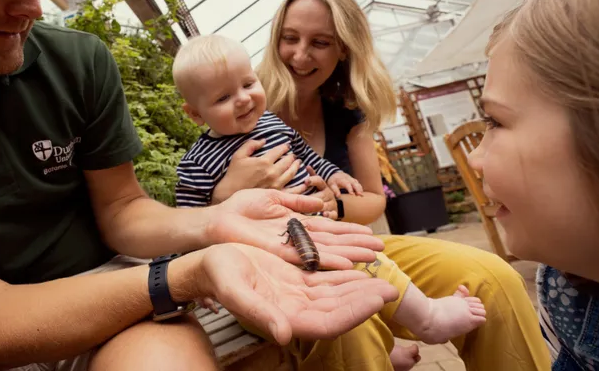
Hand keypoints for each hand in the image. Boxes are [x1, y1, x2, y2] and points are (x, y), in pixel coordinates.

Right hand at [198, 243, 398, 344]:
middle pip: (338, 309)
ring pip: (335, 294)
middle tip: (391, 287)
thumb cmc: (218, 276)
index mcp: (283, 318)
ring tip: (382, 277)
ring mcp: (296, 295)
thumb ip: (259, 314)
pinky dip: (342, 274)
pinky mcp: (294, 279)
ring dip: (358, 287)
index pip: (329, 323)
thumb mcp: (235, 291)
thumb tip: (284, 335)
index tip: (378, 300)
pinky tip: (358, 266)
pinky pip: (324, 279)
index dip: (355, 313)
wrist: (207, 263)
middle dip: (365, 299)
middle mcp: (294, 310)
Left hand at [207, 188, 381, 269]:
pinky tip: (347, 264)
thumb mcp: (271, 197)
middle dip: (357, 246)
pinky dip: (328, 261)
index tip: (371, 235)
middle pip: (333, 244)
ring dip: (350, 256)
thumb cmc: (239, 209)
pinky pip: (309, 258)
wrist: (216, 220)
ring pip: (326, 253)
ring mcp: (290, 248)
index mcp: (296, 226)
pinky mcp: (280, 254)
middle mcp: (297, 240)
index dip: (350, 233)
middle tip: (382, 250)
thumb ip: (295, 201)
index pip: (329, 231)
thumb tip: (317, 202)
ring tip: (372, 259)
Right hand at [218, 140, 299, 192]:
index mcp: (264, 161)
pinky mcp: (276, 194)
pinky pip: (292, 189)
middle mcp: (272, 172)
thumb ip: (251, 144)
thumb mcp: (239, 155)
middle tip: (293, 155)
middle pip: (287, 162)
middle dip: (291, 156)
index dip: (284, 147)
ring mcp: (276, 184)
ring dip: (296, 166)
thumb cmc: (234, 174)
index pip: (279, 151)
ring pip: (291, 173)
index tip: (287, 145)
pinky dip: (299, 185)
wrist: (229, 193)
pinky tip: (302, 181)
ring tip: (298, 163)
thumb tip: (264, 140)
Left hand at [304, 173, 338, 219]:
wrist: (332, 205)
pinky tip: (323, 215)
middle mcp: (329, 194)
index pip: (319, 180)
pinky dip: (328, 215)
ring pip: (324, 205)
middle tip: (300, 200)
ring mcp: (332, 204)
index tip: (305, 181)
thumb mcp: (317, 185)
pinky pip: (332, 214)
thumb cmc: (320, 194)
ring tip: (306, 210)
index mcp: (323, 186)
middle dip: (310, 198)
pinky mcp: (335, 213)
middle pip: (319, 195)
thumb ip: (312, 176)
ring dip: (316, 208)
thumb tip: (307, 166)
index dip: (312, 180)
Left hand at [327, 171, 363, 196]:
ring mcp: (351, 178)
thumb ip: (335, 190)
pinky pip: (357, 183)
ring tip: (361, 195)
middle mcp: (347, 178)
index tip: (352, 194)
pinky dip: (359, 187)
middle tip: (360, 194)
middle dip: (357, 188)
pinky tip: (360, 192)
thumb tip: (338, 196)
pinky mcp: (352, 180)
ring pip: (356, 183)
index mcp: (342, 179)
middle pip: (354, 183)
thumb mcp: (332, 185)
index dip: (350, 189)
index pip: (347, 184)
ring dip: (359, 188)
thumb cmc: (333, 180)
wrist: (334, 173)